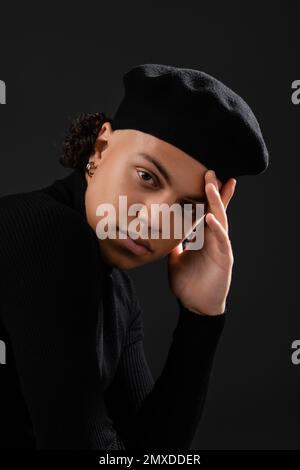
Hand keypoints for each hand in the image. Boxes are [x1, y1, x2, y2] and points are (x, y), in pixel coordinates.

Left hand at [168, 170, 236, 315]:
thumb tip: (165, 233)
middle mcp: (215, 239)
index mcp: (204, 238)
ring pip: (221, 221)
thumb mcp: (177, 259)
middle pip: (217, 210)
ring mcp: (221, 248)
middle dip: (214, 191)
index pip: (208, 212)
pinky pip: (221, 242)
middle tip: (211, 171)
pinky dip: (217, 230)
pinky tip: (212, 218)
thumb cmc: (189, 283)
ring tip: (212, 186)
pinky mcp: (224, 260)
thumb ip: (175, 244)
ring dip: (217, 203)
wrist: (196, 307)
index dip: (209, 196)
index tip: (207, 176)